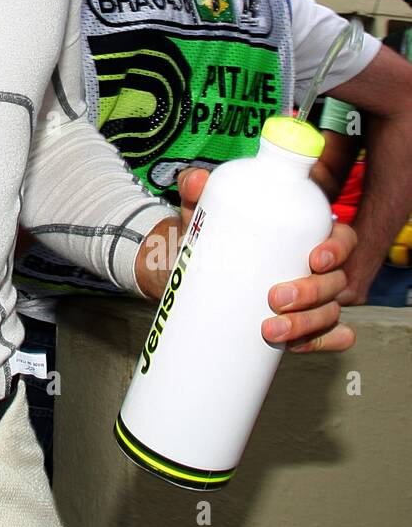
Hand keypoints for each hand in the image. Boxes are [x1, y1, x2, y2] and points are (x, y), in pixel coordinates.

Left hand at [134, 168, 355, 353]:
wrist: (185, 275)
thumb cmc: (207, 237)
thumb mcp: (201, 213)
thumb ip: (195, 190)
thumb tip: (195, 180)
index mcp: (305, 234)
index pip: (342, 238)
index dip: (338, 249)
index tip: (314, 259)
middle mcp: (315, 267)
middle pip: (336, 280)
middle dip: (312, 292)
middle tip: (274, 298)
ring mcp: (311, 299)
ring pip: (330, 312)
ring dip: (309, 324)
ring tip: (270, 329)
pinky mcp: (301, 325)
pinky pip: (326, 337)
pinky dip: (320, 343)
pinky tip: (298, 347)